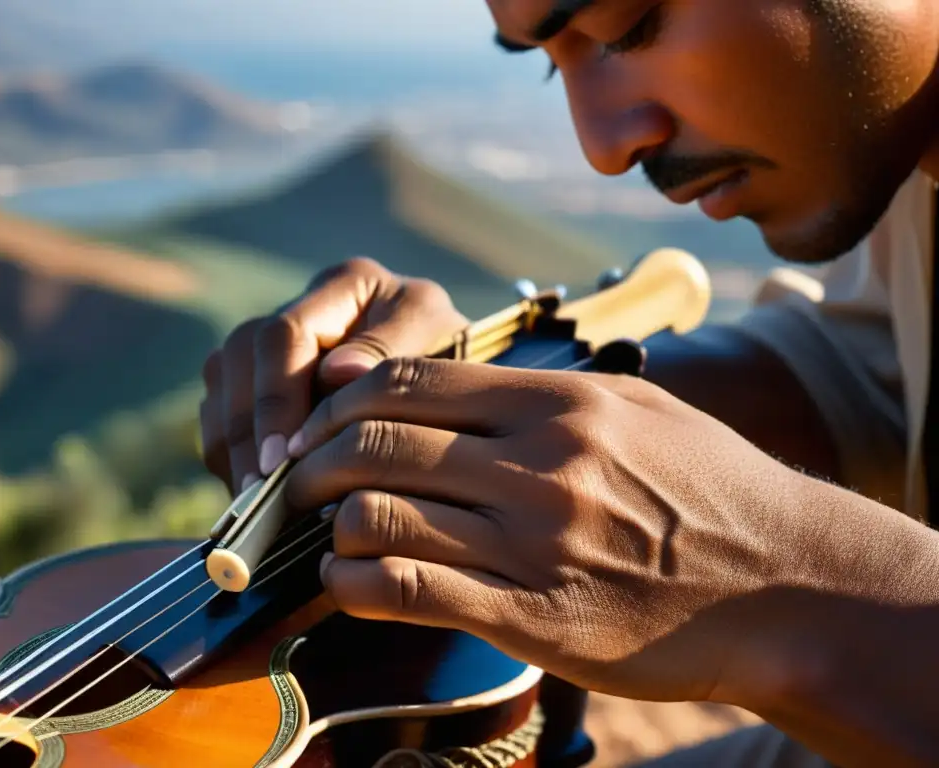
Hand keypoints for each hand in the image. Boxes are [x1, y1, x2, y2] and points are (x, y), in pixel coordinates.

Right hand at [199, 257, 466, 492]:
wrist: (458, 390)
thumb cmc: (455, 367)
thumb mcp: (442, 347)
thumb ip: (395, 352)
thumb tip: (338, 372)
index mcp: (346, 286)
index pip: (285, 336)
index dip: (277, 399)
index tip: (285, 457)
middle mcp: (300, 306)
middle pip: (240, 359)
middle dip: (247, 429)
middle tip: (260, 489)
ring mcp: (274, 345)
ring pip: (222, 388)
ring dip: (231, 445)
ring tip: (253, 499)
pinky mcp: (257, 384)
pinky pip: (221, 415)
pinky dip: (229, 455)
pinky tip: (254, 494)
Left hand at [282, 356, 828, 704]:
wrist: (787, 585)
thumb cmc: (710, 489)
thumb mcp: (638, 407)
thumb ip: (543, 392)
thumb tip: (453, 387)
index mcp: (559, 403)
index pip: (411, 380)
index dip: (345, 398)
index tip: (324, 419)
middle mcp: (539, 465)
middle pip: (377, 442)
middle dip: (316, 458)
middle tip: (302, 475)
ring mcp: (533, 544)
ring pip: (377, 516)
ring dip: (329, 523)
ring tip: (326, 529)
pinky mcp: (532, 619)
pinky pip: (406, 591)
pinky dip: (354, 582)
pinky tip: (350, 579)